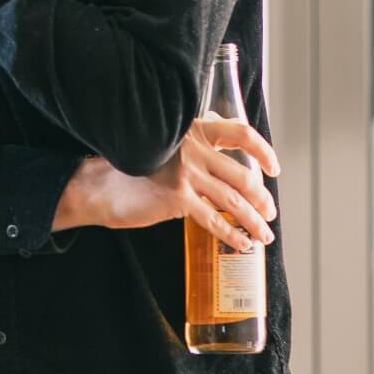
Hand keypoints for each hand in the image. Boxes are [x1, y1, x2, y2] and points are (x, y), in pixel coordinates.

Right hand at [54, 119, 281, 248]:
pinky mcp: (177, 197)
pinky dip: (232, 234)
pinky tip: (242, 243)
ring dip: (254, 220)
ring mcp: (185, 172)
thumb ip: (194, 152)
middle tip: (269, 213)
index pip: (239, 133)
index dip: (262, 151)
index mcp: (192, 130)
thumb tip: (227, 171)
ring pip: (233, 200)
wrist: (100, 185)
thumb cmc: (132, 170)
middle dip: (262, 199)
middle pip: (242, 175)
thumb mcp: (166, 149)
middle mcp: (192, 148)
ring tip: (264, 234)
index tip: (273, 168)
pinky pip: (214, 219)